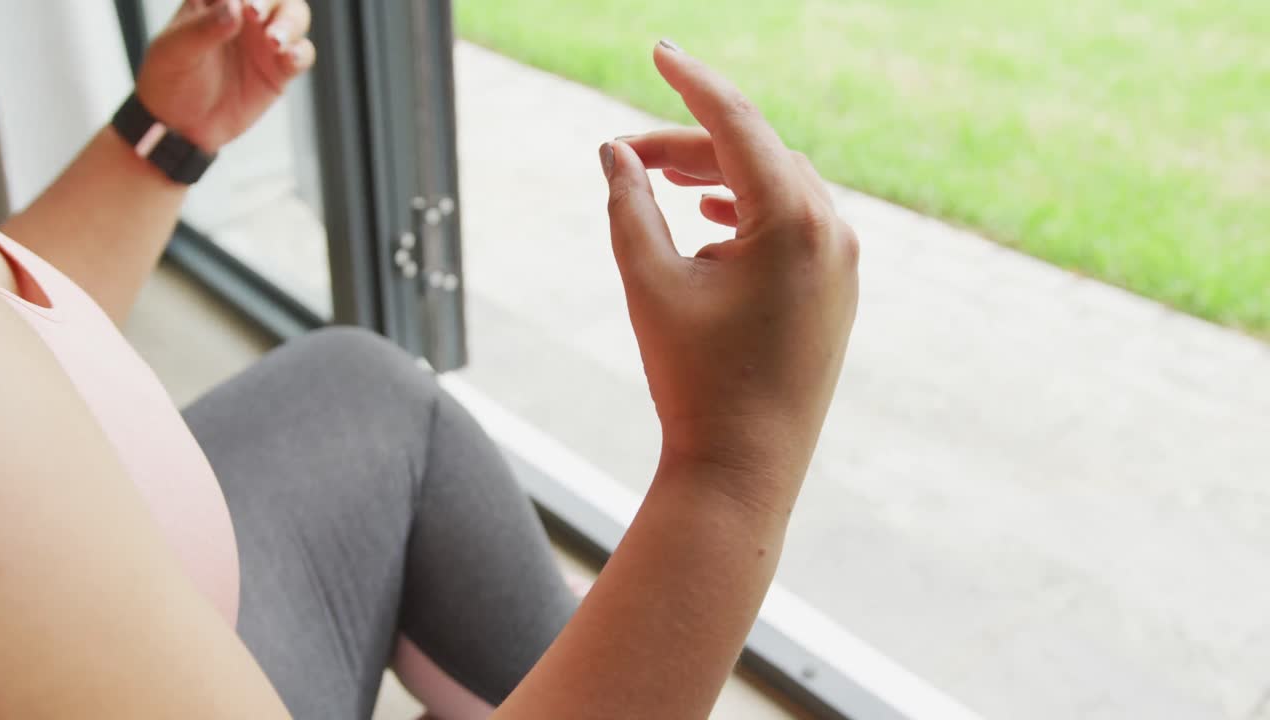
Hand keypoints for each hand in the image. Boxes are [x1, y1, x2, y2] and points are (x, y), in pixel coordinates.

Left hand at [136, 0, 315, 152]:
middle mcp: (245, 15)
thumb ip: (203, 28)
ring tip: (274, 42)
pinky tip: (289, 59)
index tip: (241, 3)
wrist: (181, 124)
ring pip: (295, 17)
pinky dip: (300, 53)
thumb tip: (234, 7)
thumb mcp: (175, 50)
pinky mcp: (280, 69)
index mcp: (215, 0)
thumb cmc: (170, 78)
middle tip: (256, 14)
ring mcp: (265, 41)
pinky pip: (302, 53)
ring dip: (290, 24)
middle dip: (271, 0)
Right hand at [603, 42, 859, 511]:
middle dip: (691, 144)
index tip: (658, 50)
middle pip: (756, 154)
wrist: (745, 470)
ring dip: (720, 176)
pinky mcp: (838, 291)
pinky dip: (749, 211)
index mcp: (792, 219)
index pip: (736, 123)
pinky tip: (709, 221)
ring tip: (663, 180)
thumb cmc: (693, 379)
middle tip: (630, 155)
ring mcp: (843, 263)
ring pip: (778, 187)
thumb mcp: (648, 282)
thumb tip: (613, 151)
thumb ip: (628, 204)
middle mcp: (831, 231)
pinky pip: (796, 225)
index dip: (690, 82)